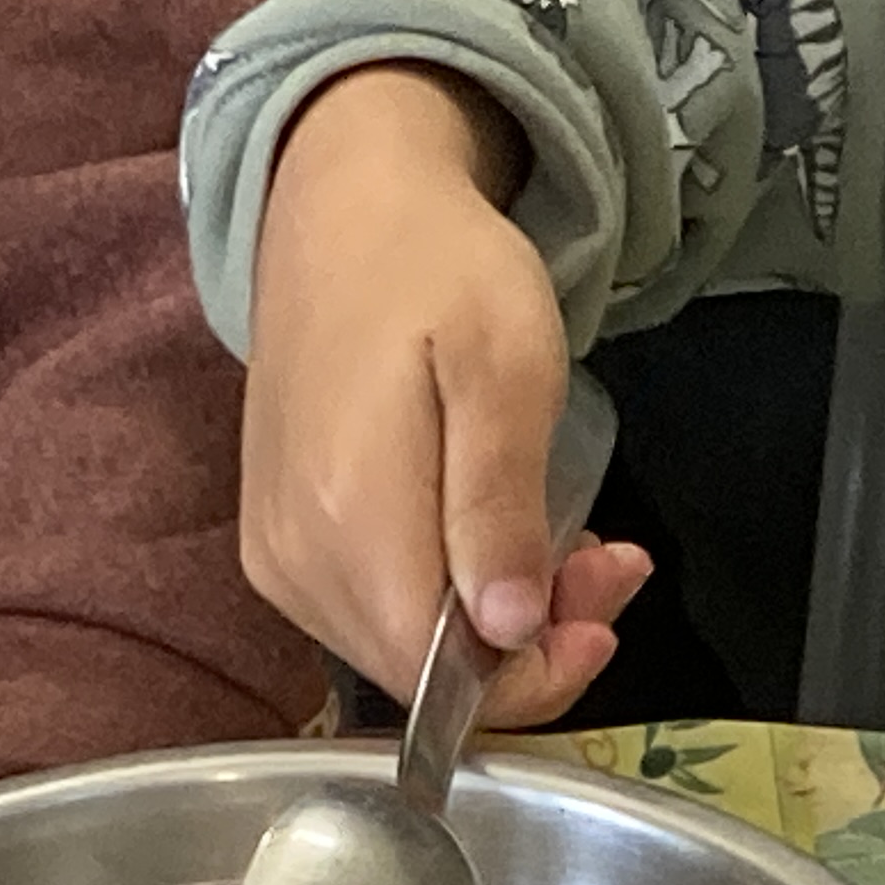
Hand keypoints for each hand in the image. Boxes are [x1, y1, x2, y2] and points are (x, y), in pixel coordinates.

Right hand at [243, 64, 651, 724]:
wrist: (343, 205)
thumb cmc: (439, 269)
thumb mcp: (506, 370)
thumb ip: (500, 507)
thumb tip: (507, 634)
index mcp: (351, 521)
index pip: (443, 679)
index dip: (537, 674)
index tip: (606, 613)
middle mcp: (296, 559)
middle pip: (424, 672)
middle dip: (532, 643)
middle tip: (607, 561)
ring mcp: (278, 557)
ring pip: (403, 652)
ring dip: (499, 621)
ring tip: (569, 542)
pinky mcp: (278, 545)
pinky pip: (373, 614)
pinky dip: (451, 596)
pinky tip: (499, 536)